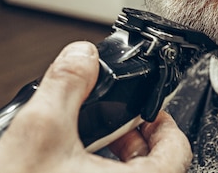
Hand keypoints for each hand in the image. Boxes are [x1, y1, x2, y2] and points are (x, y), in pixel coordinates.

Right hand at [0, 42, 191, 172]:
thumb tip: (82, 55)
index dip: (164, 121)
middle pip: (157, 165)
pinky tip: (69, 166)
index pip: (178, 150)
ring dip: (117, 159)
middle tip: (115, 123)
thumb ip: (68, 85)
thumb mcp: (39, 132)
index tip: (147, 110)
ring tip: (89, 143)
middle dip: (135, 138)